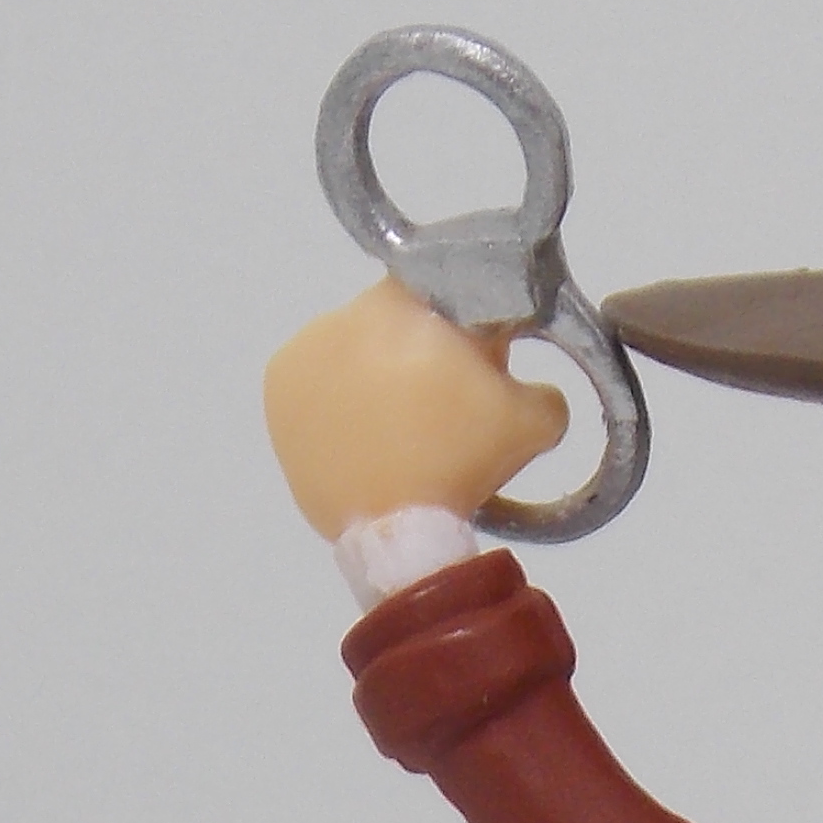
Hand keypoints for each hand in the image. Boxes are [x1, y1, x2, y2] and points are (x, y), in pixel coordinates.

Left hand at [263, 278, 574, 535]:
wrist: (395, 534)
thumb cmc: (462, 465)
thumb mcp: (533, 423)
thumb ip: (544, 389)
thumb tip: (535, 389)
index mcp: (405, 305)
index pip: (446, 288)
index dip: (468, 325)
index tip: (479, 365)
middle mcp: (345, 314)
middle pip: (395, 320)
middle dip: (422, 352)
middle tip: (443, 406)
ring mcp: (303, 350)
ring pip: (355, 348)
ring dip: (378, 374)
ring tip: (398, 427)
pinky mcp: (278, 388)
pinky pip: (319, 380)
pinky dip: (339, 399)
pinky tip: (361, 432)